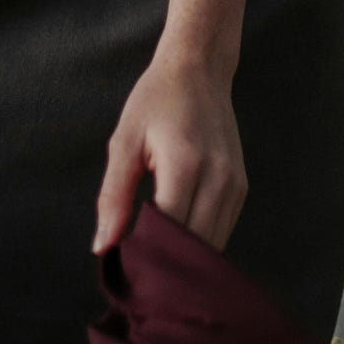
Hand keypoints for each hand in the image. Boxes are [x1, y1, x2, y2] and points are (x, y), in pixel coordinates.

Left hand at [92, 46, 247, 255]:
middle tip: (136, 274)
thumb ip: (113, 196)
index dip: (144, 257)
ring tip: (155, 261)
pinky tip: (176, 243)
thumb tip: (102, 247)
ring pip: (211, 246)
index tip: (121, 267)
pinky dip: (199, 244)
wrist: (200, 69)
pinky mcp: (241, 187)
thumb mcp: (125, 141)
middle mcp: (218, 177)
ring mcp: (234, 184)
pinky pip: (221, 231)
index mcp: (186, 164)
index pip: (168, 233)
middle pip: (193, 247)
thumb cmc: (157, 101)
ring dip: (185, 259)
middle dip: (165, 266)